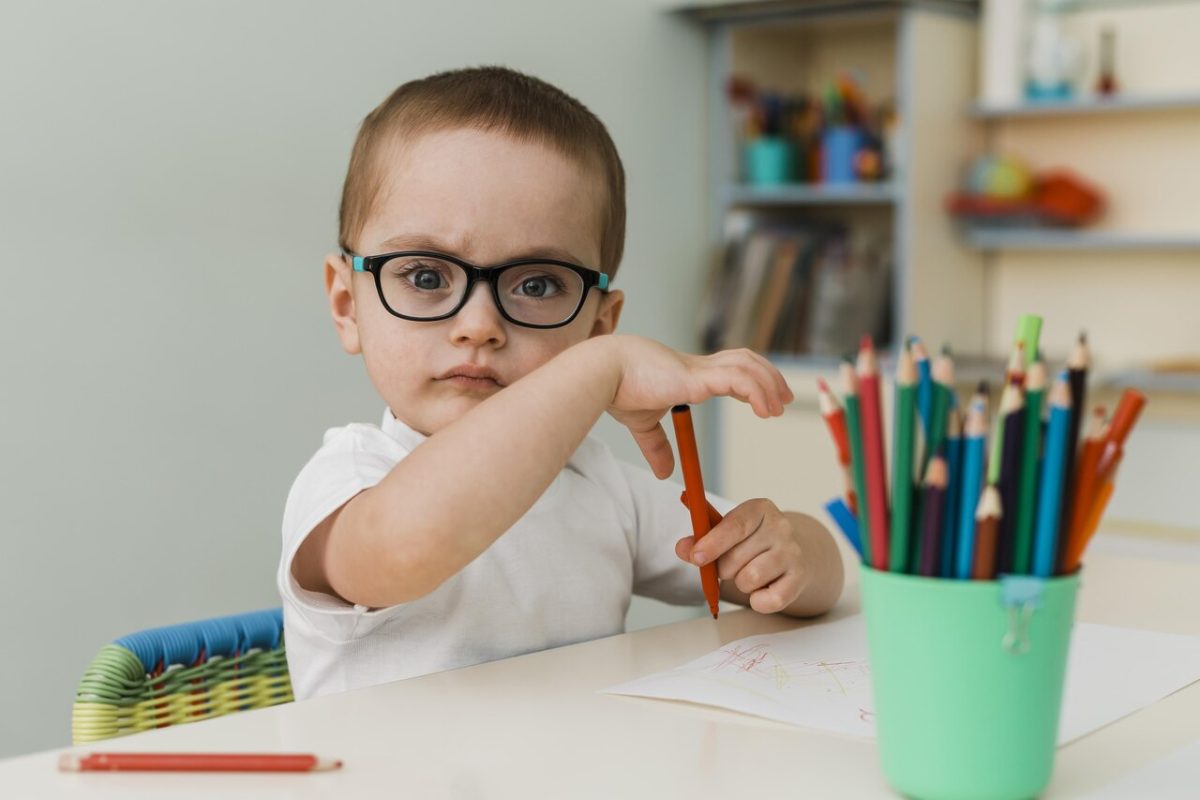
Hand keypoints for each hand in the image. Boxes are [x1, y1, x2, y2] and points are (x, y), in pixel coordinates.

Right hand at [601, 335, 792, 477]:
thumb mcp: (642, 424)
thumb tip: (665, 474)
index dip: (751, 379)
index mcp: (688, 374)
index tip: (765, 400)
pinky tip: (764, 410)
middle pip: (745, 360)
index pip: (730, 367)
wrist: (603, 373)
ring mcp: (700, 369)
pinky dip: (757, 391)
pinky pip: (739, 380)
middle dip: (769, 376)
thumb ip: (657, 446)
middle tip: (784, 398)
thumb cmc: (618, 390)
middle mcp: (698, 366)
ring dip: (768, 384)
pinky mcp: (698, 377)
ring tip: (778, 408)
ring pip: (748, 367)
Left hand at [674, 499, 805, 613]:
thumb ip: (701, 540)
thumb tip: (682, 548)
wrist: (790, 556)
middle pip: (736, 557)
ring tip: (748, 574)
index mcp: (759, 509)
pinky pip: (771, 600)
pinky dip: (758, 601)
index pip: (735, 525)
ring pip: (751, 578)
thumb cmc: (751, 543)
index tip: (696, 557)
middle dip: (724, 569)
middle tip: (730, 566)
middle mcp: (780, 527)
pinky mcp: (800, 577)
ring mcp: (793, 552)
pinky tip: (761, 590)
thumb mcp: (726, 534)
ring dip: (741, 583)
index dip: (712, 543)